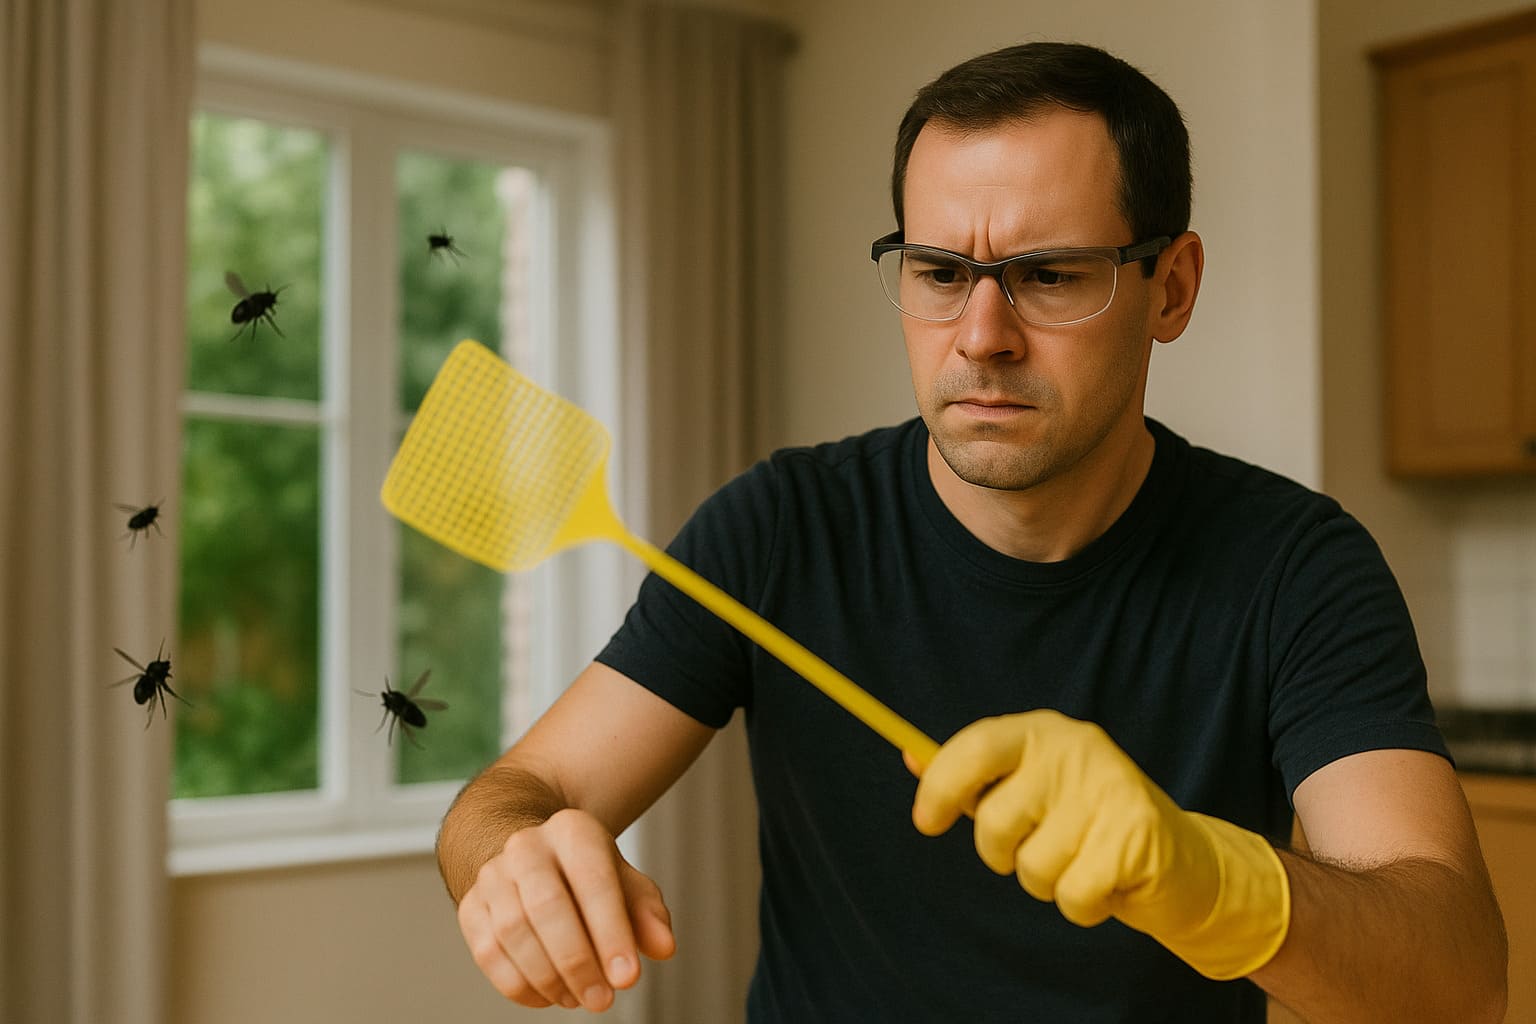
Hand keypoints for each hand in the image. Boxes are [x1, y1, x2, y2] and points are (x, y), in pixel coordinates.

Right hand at [456, 808, 675, 1010]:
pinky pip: (488, 952)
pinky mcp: (470, 906)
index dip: (611, 933)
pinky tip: (548, 997)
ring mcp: (492, 875)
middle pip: (546, 906)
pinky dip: (518, 985)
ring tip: (578, 999)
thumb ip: (648, 915)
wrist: (535, 860)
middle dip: (576, 962)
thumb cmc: (588, 878)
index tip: (628, 978)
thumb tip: (663, 947)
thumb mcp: (626, 885)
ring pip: (512, 932)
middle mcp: (526, 846)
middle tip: (602, 1000)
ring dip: (548, 977)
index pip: (593, 881)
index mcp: (572, 831)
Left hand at [909, 709, 1288, 979]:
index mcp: (1043, 732)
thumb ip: (975, 776)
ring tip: (1081, 862)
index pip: (976, 746)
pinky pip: (1070, 896)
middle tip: (1042, 846)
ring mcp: (1110, 789)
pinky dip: (1081, 905)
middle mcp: (1076, 750)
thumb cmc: (1087, 825)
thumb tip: (911, 757)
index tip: (925, 822)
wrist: (1183, 861)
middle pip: (994, 821)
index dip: (941, 786)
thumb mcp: (1031, 788)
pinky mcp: (1135, 836)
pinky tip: (1106, 883)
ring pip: (1031, 867)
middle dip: (1005, 854)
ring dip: (1048, 882)